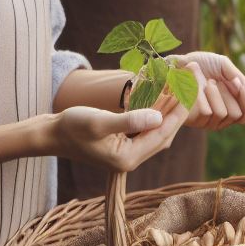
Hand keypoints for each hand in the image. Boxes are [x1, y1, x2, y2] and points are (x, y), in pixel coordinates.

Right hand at [48, 104, 188, 172]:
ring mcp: (127, 153)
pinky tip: (162, 100)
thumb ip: (129, 120)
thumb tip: (159, 116)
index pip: (163, 133)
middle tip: (193, 86)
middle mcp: (131, 159)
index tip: (192, 90)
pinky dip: (156, 114)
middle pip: (164, 133)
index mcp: (128, 158)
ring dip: (170, 111)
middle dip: (179, 110)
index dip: (179, 111)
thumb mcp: (99, 122)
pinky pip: (146, 129)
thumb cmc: (71, 127)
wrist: (51, 135)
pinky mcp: (122, 145)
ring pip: (157, 131)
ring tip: (183, 90)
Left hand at [153, 52, 244, 130]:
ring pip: (221, 113)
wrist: (179, 62)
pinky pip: (205, 110)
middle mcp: (220, 118)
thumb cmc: (202, 64)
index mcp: (230, 107)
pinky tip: (196, 85)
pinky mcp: (191, 119)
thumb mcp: (225, 67)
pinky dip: (202, 92)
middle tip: (217, 80)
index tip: (239, 83)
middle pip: (237, 115)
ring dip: (215, 92)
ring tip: (207, 81)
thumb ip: (240, 81)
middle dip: (229, 94)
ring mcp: (205, 120)